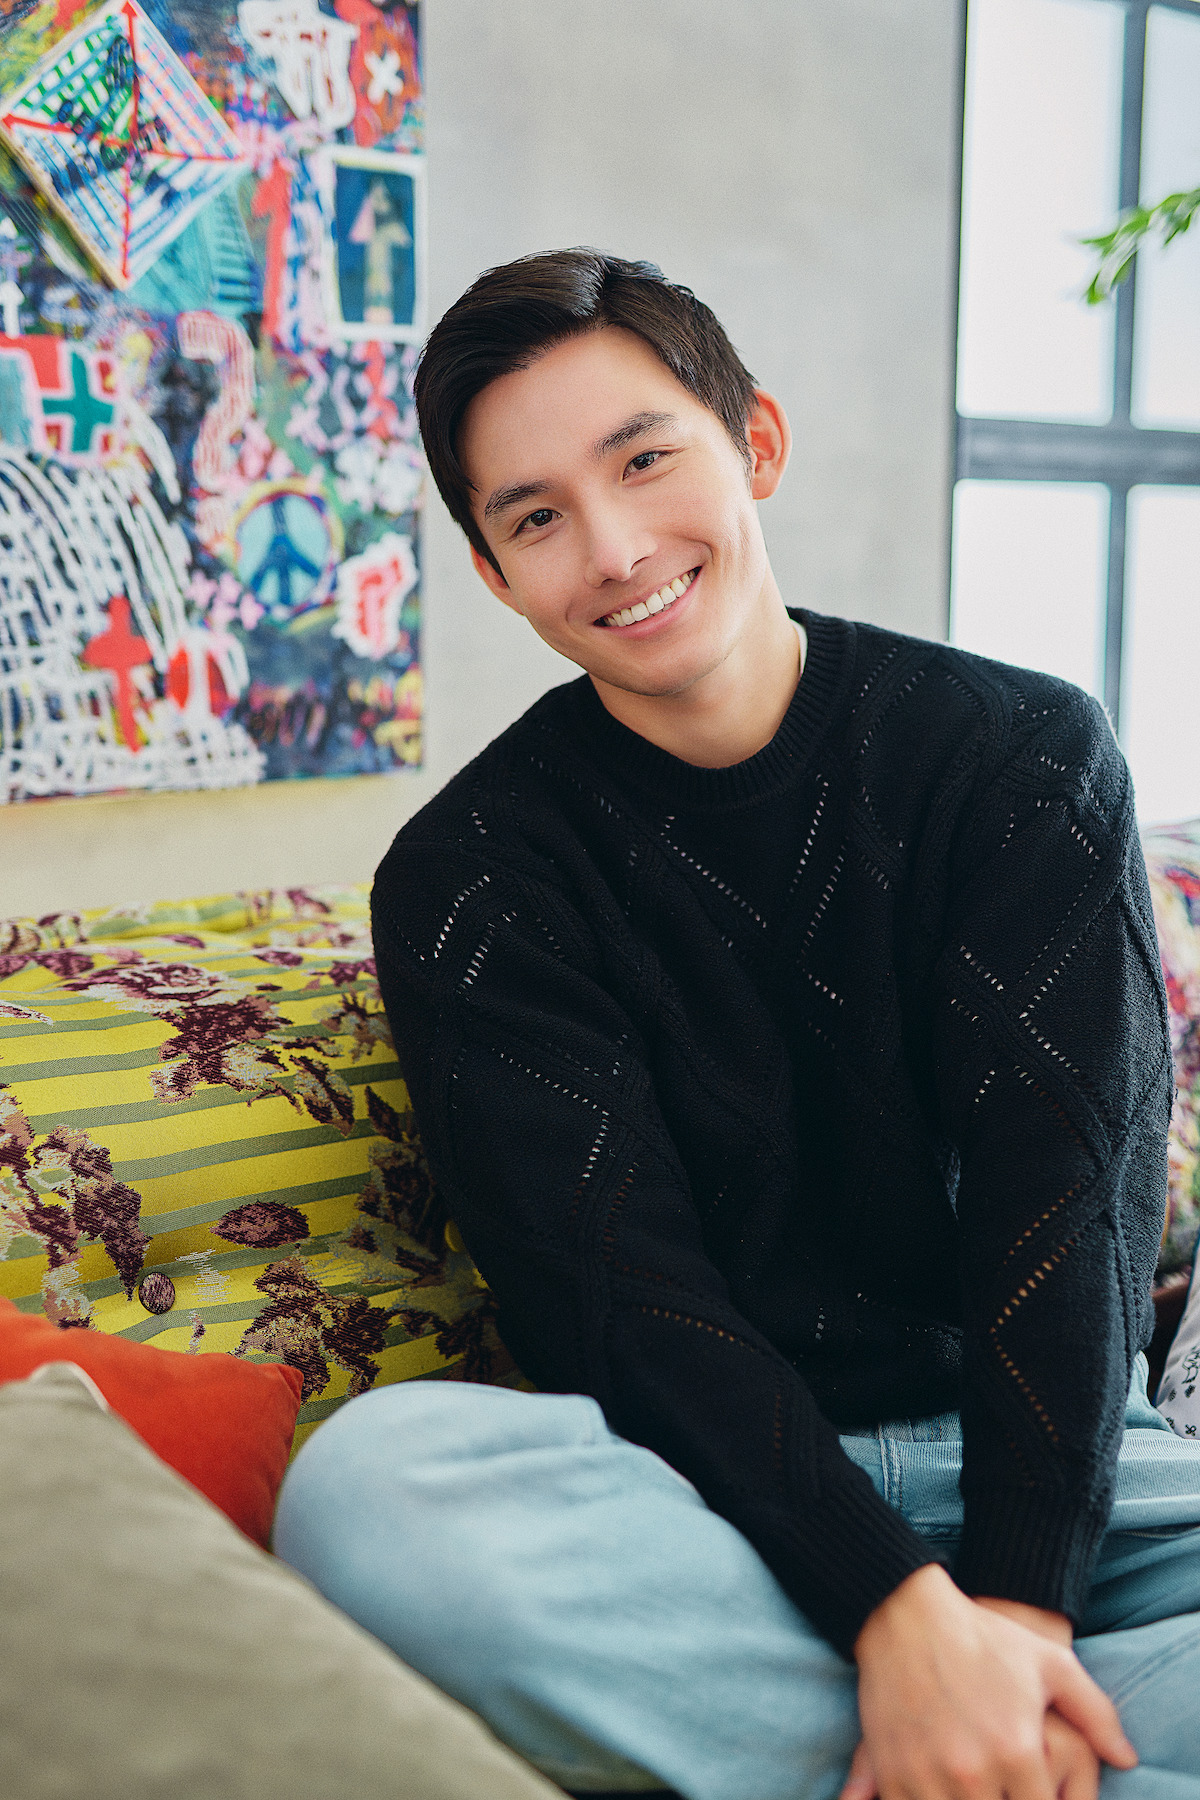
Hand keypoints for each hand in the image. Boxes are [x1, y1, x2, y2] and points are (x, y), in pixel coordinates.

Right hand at [841, 1564, 1136, 1799]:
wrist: (906, 1613)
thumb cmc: (985, 1638)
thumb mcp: (1051, 1665)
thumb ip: (1097, 1714)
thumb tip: (1127, 1760)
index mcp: (1018, 1751)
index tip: (1041, 1797)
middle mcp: (973, 1771)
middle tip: (1005, 1792)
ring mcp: (928, 1774)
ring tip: (977, 1793)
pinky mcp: (892, 1771)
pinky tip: (943, 1795)